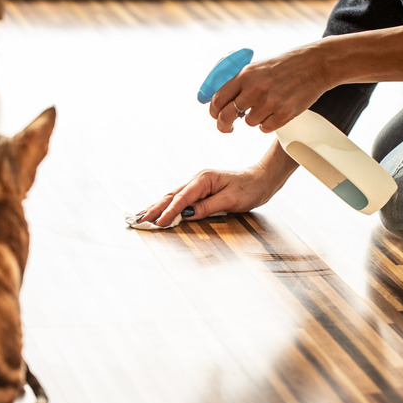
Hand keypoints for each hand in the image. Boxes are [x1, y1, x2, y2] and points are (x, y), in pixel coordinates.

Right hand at [136, 167, 273, 226]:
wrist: (262, 179)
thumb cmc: (250, 188)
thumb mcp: (231, 199)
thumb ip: (208, 207)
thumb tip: (188, 214)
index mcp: (204, 179)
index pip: (182, 198)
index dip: (169, 211)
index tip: (158, 223)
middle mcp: (197, 179)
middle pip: (171, 195)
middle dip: (155, 208)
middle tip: (140, 220)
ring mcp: (198, 184)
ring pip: (173, 196)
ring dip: (157, 206)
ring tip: (142, 216)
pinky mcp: (200, 190)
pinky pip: (180, 198)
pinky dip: (167, 205)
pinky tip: (158, 210)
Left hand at [209, 43, 331, 133]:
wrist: (315, 65)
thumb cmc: (284, 66)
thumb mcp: (258, 68)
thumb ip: (240, 83)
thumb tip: (221, 102)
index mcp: (245, 75)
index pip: (217, 99)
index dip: (214, 112)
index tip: (216, 116)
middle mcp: (255, 89)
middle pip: (227, 116)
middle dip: (224, 125)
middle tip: (229, 128)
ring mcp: (270, 102)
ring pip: (249, 123)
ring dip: (255, 119)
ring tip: (268, 106)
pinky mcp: (284, 114)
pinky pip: (265, 128)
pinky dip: (268, 124)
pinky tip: (277, 111)